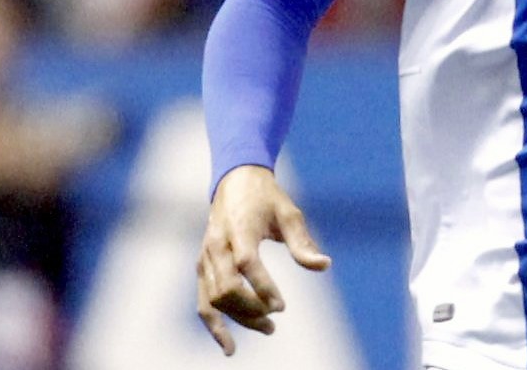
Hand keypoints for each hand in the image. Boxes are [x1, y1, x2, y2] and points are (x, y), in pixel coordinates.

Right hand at [196, 165, 331, 355]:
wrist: (234, 181)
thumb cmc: (266, 198)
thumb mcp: (289, 213)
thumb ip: (302, 243)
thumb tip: (324, 266)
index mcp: (239, 228)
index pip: (246, 264)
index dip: (263, 288)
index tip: (282, 306)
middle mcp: (217, 244)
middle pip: (227, 287)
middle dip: (251, 309)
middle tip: (275, 320)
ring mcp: (206, 257)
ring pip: (215, 299)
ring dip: (239, 319)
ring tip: (268, 328)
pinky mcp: (202, 266)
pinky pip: (203, 301)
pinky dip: (213, 326)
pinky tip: (229, 346)